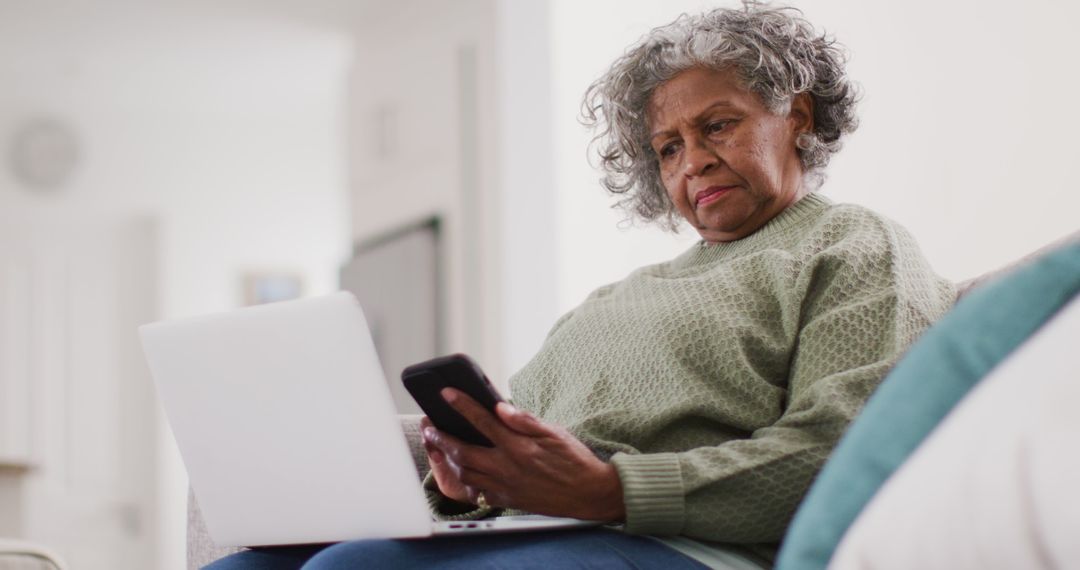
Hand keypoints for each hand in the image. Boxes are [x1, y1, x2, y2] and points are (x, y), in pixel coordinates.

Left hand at [421, 388, 625, 520]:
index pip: (483, 421)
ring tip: (441, 446)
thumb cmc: (574, 460)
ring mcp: (505, 487)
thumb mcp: (555, 432)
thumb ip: (526, 420)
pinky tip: (462, 471)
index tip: (446, 394)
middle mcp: (508, 467)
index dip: (462, 405)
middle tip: (429, 427)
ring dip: (449, 459)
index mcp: (519, 446)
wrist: (589, 493)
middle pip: (463, 451)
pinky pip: (478, 492)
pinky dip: (465, 481)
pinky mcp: (507, 500)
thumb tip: (501, 406)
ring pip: (466, 473)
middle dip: (442, 437)